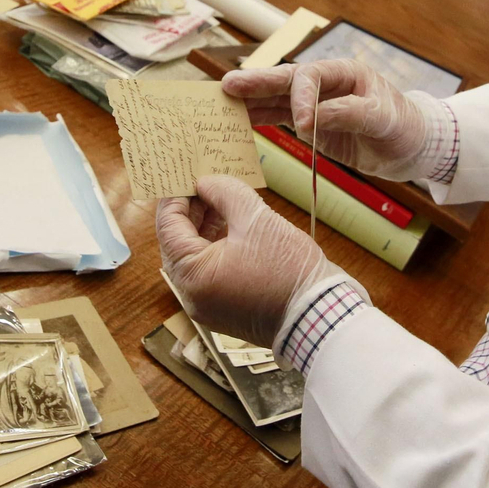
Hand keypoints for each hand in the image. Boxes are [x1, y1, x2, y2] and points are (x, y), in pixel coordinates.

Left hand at [156, 175, 342, 347]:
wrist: (321, 315)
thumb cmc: (288, 270)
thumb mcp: (255, 218)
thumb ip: (224, 192)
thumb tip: (206, 183)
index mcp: (191, 276)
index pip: (167, 226)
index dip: (175, 195)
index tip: (186, 172)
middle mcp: (192, 295)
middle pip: (178, 242)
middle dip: (191, 208)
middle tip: (205, 179)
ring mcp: (208, 305)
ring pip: (195, 255)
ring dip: (205, 225)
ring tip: (221, 196)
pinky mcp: (225, 307)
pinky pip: (211, 270)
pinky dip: (217, 245)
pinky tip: (233, 222)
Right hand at [222, 60, 438, 179]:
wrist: (411, 145)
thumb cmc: (403, 125)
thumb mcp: (382, 119)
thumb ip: (348, 114)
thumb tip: (311, 118)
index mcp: (343, 72)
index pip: (310, 77)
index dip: (301, 98)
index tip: (303, 125)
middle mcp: (323, 84)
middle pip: (283, 81)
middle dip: (255, 84)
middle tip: (227, 86)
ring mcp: (314, 103)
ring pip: (275, 99)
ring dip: (249, 102)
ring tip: (219, 104)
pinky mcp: (310, 124)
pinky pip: (278, 118)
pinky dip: (257, 120)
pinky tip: (236, 122)